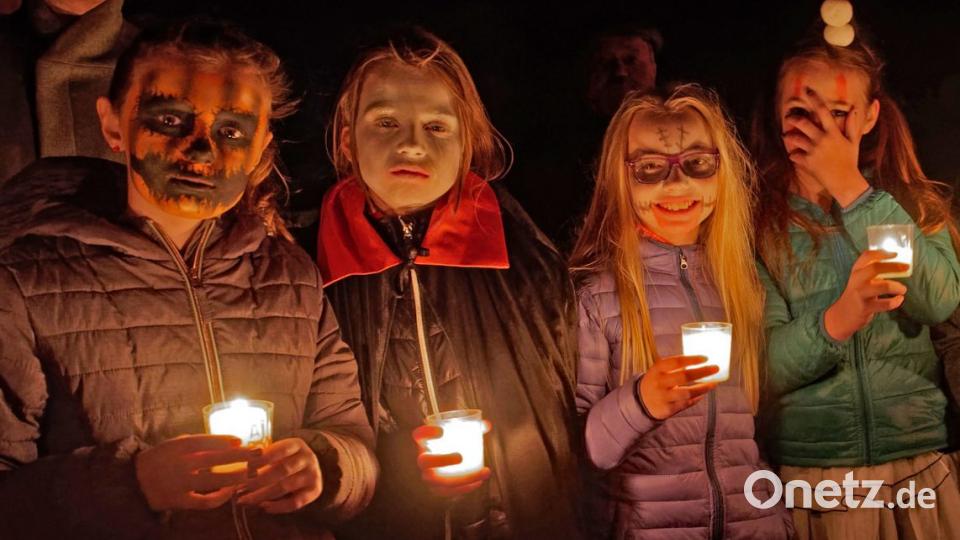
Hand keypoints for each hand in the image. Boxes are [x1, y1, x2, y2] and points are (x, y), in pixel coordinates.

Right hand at [135, 434, 258, 510]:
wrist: (134, 482)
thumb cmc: (160, 458)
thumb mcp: (174, 444)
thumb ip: (197, 443)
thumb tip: (230, 441)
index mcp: (177, 447)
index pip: (204, 441)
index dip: (224, 440)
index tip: (241, 440)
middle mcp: (179, 464)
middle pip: (214, 458)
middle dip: (239, 455)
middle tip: (258, 453)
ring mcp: (179, 484)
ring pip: (212, 480)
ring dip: (235, 476)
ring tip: (251, 474)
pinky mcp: (179, 501)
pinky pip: (204, 501)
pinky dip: (219, 497)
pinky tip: (230, 491)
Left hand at [237, 438, 322, 513]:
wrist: (310, 467)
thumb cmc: (285, 459)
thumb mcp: (277, 452)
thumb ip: (259, 457)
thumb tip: (232, 466)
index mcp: (297, 444)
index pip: (280, 450)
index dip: (262, 458)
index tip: (245, 466)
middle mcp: (308, 458)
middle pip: (281, 470)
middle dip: (258, 480)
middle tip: (239, 488)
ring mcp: (313, 475)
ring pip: (286, 487)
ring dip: (263, 495)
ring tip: (245, 500)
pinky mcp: (315, 491)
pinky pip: (295, 502)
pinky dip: (278, 507)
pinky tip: (263, 507)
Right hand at [412, 421, 491, 497]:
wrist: (444, 466)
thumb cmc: (452, 444)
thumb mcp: (459, 434)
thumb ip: (473, 428)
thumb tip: (487, 425)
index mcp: (424, 442)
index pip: (419, 435)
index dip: (426, 433)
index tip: (441, 431)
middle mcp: (422, 459)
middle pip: (424, 461)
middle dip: (441, 460)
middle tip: (460, 457)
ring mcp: (427, 476)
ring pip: (436, 481)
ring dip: (460, 479)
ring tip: (481, 472)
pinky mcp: (436, 489)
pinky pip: (447, 492)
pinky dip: (463, 488)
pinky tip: (478, 482)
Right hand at [638, 355, 718, 419]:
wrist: (640, 401)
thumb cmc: (656, 381)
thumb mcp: (660, 371)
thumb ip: (675, 366)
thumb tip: (700, 361)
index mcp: (657, 369)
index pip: (676, 361)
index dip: (692, 359)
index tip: (706, 358)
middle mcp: (659, 382)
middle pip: (684, 376)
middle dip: (702, 372)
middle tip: (716, 368)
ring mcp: (663, 397)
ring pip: (687, 392)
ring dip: (703, 388)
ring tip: (713, 384)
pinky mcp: (667, 409)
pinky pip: (686, 403)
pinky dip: (696, 398)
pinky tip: (702, 394)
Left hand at [781, 89, 868, 205]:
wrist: (844, 181)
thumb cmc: (850, 161)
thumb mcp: (853, 141)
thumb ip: (851, 125)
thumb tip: (854, 108)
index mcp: (833, 132)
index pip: (822, 111)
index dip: (814, 99)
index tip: (807, 90)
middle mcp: (821, 139)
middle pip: (802, 123)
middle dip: (793, 119)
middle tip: (789, 117)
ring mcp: (813, 151)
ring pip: (795, 138)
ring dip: (789, 136)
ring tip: (787, 135)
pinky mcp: (807, 162)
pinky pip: (794, 155)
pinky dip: (793, 154)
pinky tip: (794, 155)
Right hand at [824, 249, 908, 340]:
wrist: (842, 315)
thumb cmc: (857, 295)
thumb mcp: (860, 280)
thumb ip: (873, 273)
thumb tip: (897, 265)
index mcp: (856, 271)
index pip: (866, 256)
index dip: (882, 253)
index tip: (895, 254)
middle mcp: (857, 281)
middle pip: (875, 268)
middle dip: (894, 266)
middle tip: (906, 267)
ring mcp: (861, 294)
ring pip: (884, 287)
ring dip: (898, 287)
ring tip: (903, 290)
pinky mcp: (866, 308)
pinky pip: (886, 304)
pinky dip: (896, 301)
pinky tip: (899, 300)